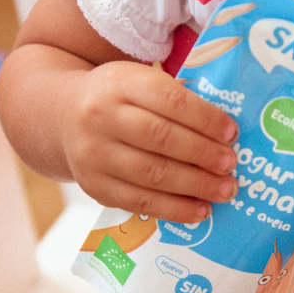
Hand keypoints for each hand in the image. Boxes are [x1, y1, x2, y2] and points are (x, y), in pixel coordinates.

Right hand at [61, 61, 239, 222]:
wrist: (62, 116)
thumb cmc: (120, 99)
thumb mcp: (141, 82)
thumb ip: (178, 100)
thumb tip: (227, 134)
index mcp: (121, 83)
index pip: (170, 101)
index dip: (205, 119)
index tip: (232, 133)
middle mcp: (100, 117)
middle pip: (161, 139)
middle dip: (203, 154)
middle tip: (231, 165)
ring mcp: (93, 153)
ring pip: (152, 174)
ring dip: (195, 185)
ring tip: (225, 190)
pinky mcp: (93, 185)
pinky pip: (139, 201)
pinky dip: (174, 209)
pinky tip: (200, 210)